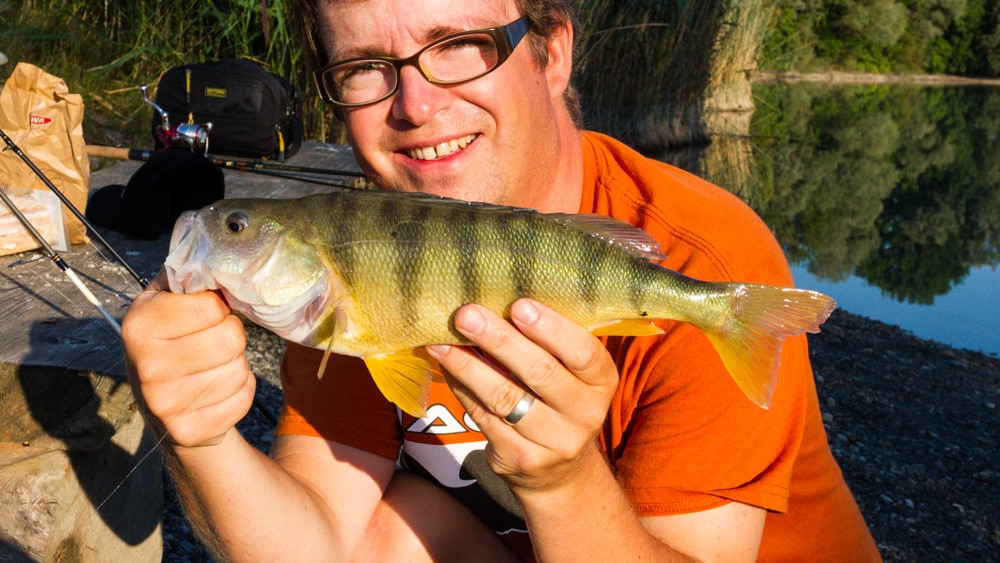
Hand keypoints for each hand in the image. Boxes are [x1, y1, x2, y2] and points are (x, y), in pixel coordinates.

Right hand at [122, 270, 255, 447]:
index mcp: (139, 323)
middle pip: (230, 340)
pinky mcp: (188, 431)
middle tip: (211, 342)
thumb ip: (192, 276)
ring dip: (237, 366)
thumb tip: (228, 246)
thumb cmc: (175, 338)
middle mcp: (145, 366)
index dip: (218, 308)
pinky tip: (216, 391)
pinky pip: (243, 399)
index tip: (206, 314)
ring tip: (211, 367)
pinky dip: (240, 393)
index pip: (212, 306)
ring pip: (239, 370)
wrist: (166, 404)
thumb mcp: (170, 301)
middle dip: (231, 338)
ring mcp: (164, 404)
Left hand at [426, 299, 618, 491]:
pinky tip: (445, 365)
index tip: (518, 304)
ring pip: (504, 397)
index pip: (583, 352)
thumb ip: (548, 342)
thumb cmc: (558, 399)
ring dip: (468, 365)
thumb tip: (496, 298)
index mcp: (602, 382)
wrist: (559, 470)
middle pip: (540, 372)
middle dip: (499, 339)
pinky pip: (484, 417)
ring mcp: (554, 442)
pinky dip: (461, 387)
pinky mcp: (520, 458)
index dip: (551, 328)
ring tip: (442, 340)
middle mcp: (585, 414)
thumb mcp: (569, 372)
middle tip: (467, 314)